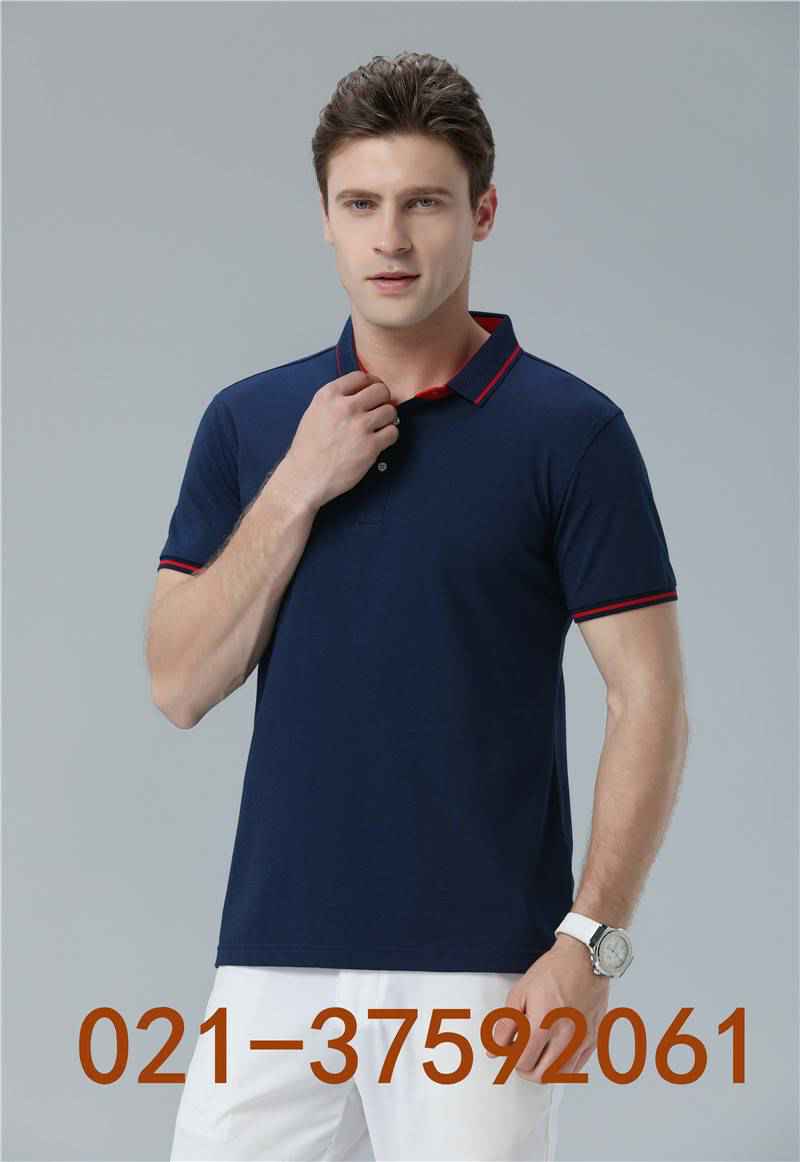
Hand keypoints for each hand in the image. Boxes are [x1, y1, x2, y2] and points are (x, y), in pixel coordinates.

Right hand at [278, 370, 399, 510]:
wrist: (305, 477)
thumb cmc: (308, 450)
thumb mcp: (314, 413)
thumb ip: (336, 400)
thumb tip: (361, 394)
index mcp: (329, 395)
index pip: (361, 377)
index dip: (372, 383)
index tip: (374, 392)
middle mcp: (345, 407)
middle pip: (381, 390)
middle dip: (383, 400)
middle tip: (379, 410)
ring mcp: (359, 426)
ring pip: (390, 411)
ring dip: (388, 419)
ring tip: (378, 428)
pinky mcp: (370, 446)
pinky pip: (393, 432)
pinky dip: (389, 436)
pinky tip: (379, 442)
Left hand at [488, 936, 610, 1083]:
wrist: (584, 959)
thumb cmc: (554, 970)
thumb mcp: (520, 991)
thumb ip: (505, 1023)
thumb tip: (494, 1048)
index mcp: (543, 1023)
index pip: (522, 1061)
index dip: (510, 1058)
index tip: (509, 1048)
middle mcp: (565, 1036)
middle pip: (540, 1075)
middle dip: (525, 1068)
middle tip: (520, 1054)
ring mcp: (581, 1040)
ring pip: (559, 1076)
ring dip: (544, 1070)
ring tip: (537, 1053)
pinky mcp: (593, 1039)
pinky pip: (576, 1067)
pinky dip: (562, 1066)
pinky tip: (555, 1051)